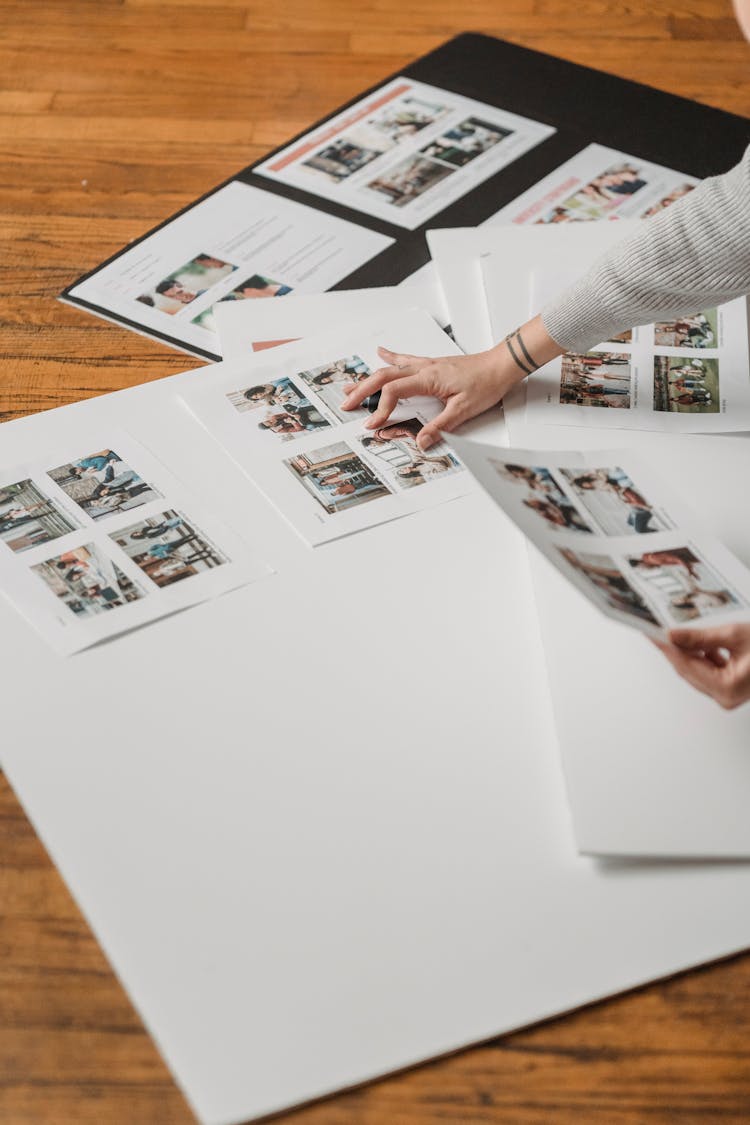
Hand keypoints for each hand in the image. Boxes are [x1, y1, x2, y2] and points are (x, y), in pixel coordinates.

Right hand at [340, 345, 509, 449]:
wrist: (501, 365)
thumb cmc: (486, 383)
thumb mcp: (464, 410)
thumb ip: (440, 426)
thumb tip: (421, 441)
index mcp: (428, 379)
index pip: (394, 392)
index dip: (380, 409)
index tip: (372, 424)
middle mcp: (423, 369)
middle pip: (383, 377)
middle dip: (362, 391)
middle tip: (346, 403)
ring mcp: (426, 365)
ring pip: (390, 369)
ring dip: (368, 377)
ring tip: (350, 384)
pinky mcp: (431, 364)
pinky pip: (404, 359)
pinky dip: (389, 357)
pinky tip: (380, 352)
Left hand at [652, 623, 749, 709]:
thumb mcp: (735, 636)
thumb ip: (700, 637)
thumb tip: (673, 636)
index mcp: (727, 688)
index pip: (685, 665)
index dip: (666, 648)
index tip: (652, 634)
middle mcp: (726, 697)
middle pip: (688, 671)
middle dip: (673, 650)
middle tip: (658, 630)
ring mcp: (729, 695)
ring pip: (697, 671)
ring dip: (687, 652)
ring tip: (677, 633)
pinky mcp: (732, 688)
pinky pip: (709, 672)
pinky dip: (702, 657)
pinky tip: (700, 643)